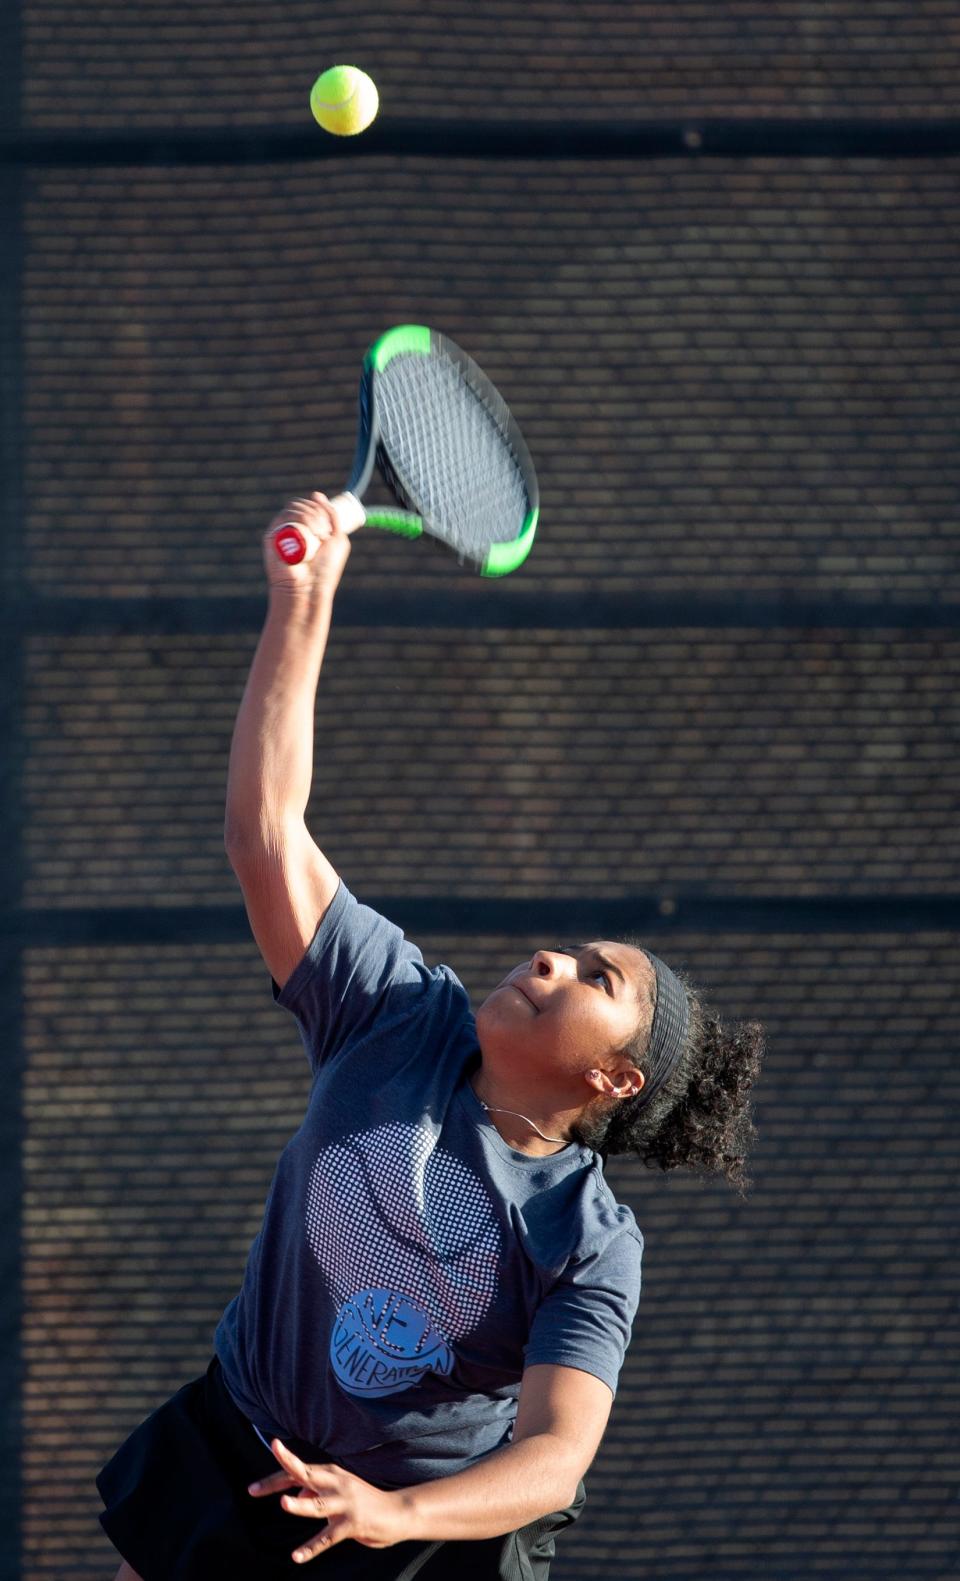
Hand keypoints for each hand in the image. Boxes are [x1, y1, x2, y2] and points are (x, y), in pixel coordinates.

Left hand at [248, 1438, 410, 1563]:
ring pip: (317, 1505)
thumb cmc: (363, 1501)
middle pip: (305, 1475)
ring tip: (284, 1504)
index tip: (253, 1486)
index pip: (298, 1471)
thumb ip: (314, 1493)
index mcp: (330, 1473)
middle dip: (285, 1471)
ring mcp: (344, 1503)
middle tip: (259, 1483)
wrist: (397, 1511)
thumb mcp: (337, 1492)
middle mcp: (335, 1483)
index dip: (275, 1478)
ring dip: (300, 1505)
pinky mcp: (352, 1524)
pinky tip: (297, 1556)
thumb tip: (295, 1496)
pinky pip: (327, 1538)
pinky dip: (311, 1548)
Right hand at [263, 493, 351, 598]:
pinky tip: (309, 533)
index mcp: (306, 528)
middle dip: (315, 511)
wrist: (309, 589)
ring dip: (309, 516)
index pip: (309, 505)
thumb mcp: (338, 540)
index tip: (329, 523)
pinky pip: (282, 518)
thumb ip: (333, 517)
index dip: (319, 506)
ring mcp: (280, 532)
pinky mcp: (270, 538)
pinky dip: (297, 519)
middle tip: (325, 531)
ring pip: (292, 508)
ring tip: (320, 535)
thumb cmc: (325, 570)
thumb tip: (317, 494)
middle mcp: (292, 528)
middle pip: (300, 504)